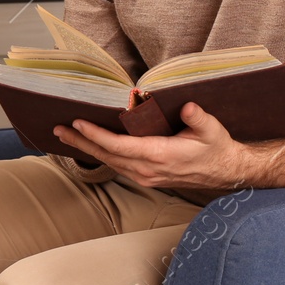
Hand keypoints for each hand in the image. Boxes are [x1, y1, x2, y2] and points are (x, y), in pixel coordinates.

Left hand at [53, 103, 284, 189]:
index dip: (98, 136)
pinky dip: (100, 154)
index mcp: (160, 156)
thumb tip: (186, 107)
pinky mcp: (146, 176)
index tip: (79, 123)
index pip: (120, 146)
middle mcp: (148, 170)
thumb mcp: (212, 130)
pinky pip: (117, 165)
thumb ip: (198, 118)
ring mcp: (145, 176)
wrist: (226, 172)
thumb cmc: (217, 148)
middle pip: (107, 156)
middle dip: (81, 142)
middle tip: (58, 128)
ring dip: (86, 148)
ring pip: (109, 162)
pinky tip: (89, 146)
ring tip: (65, 135)